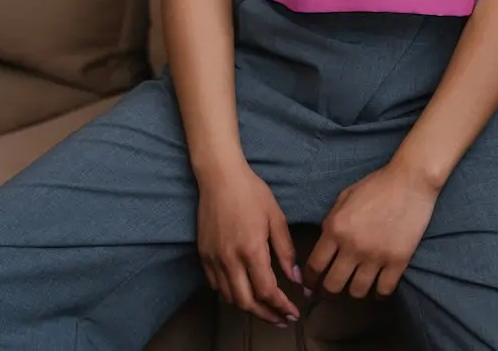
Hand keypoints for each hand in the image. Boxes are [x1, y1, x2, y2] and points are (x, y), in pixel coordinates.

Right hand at [196, 164, 301, 325]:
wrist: (220, 177)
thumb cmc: (251, 192)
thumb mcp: (276, 218)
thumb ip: (285, 250)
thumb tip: (294, 277)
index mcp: (251, 249)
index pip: (267, 291)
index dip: (281, 307)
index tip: (293, 314)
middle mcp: (230, 259)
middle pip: (246, 302)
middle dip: (266, 315)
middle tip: (281, 319)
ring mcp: (214, 258)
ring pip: (229, 297)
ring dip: (248, 307)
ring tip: (265, 308)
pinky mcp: (203, 254)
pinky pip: (215, 284)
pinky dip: (230, 293)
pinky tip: (243, 290)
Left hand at [305, 160, 439, 298]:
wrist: (410, 181)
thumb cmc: (376, 185)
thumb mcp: (344, 198)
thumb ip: (331, 221)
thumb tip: (323, 245)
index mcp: (336, 228)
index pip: (315, 265)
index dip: (309, 279)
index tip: (310, 284)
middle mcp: (352, 246)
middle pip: (332, 285)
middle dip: (327, 291)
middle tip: (329, 292)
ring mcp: (376, 256)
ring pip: (357, 291)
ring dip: (353, 291)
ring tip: (355, 286)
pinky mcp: (398, 261)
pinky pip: (384, 289)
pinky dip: (379, 293)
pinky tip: (377, 288)